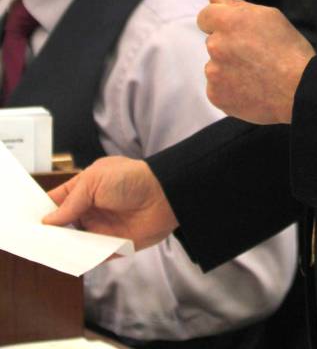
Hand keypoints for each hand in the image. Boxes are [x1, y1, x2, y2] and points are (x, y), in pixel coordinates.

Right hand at [43, 156, 177, 249]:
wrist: (164, 195)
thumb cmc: (130, 179)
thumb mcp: (95, 181)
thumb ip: (72, 201)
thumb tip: (48, 221)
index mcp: (85, 188)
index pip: (58, 201)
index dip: (44, 211)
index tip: (28, 222)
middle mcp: (91, 209)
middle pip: (63, 225)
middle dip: (51, 232)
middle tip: (34, 242)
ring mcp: (100, 228)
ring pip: (74, 242)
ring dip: (64, 247)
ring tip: (47, 253)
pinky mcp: (112, 246)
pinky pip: (91, 256)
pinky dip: (81, 259)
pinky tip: (68, 261)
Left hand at [198, 0, 315, 124]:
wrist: (300, 90)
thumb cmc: (289, 50)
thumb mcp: (268, 16)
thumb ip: (234, 3)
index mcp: (228, 21)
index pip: (205, 16)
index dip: (221, 22)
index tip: (237, 32)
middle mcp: (216, 45)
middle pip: (213, 41)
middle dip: (229, 45)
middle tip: (257, 54)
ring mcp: (213, 72)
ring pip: (215, 64)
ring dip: (229, 67)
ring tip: (257, 73)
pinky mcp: (215, 95)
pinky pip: (217, 86)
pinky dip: (230, 87)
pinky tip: (251, 87)